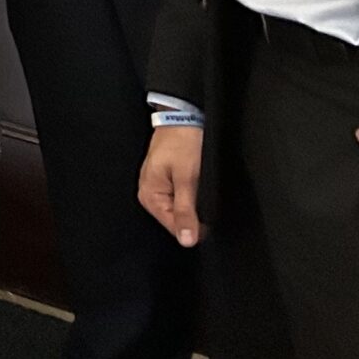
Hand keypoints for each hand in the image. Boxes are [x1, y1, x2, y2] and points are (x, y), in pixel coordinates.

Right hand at [138, 125, 205, 247]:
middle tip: (201, 191)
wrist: (182, 118)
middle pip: (176, 220)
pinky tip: (195, 183)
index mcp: (149, 196)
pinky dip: (190, 195)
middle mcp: (149, 195)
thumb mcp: (187, 179)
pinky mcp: (165, 182)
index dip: (195, 226)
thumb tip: (187, 241)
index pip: (174, 228)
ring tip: (197, 184)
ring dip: (193, 203)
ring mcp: (157, 188)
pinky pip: (179, 199)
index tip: (209, 215)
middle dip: (193, 212)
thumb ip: (186, 211)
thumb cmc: (183, 143)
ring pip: (180, 210)